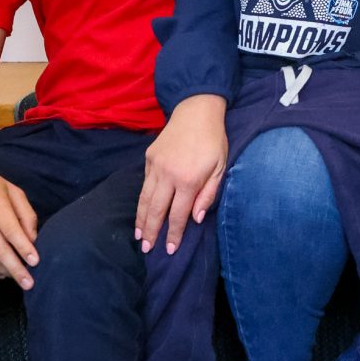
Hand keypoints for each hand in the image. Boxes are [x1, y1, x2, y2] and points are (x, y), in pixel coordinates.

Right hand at [0, 159, 40, 288]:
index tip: (35, 262)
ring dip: (4, 272)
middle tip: (29, 283)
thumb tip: (33, 239)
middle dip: (16, 269)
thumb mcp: (12, 189)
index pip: (11, 230)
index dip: (24, 248)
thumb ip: (26, 213)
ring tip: (18, 278)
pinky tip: (0, 273)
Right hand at [136, 94, 228, 254]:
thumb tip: (195, 219)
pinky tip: (143, 211)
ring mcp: (156, 166)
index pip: (178, 214)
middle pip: (157, 210)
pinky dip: (142, 200)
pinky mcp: (149, 158)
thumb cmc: (213, 141)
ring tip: (139, 236)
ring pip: (145, 199)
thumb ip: (208, 195)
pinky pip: (145, 184)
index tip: (169, 249)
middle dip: (152, 232)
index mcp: (189, 180)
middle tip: (146, 249)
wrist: (196, 111)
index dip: (174, 234)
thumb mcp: (220, 168)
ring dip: (141, 219)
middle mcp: (168, 175)